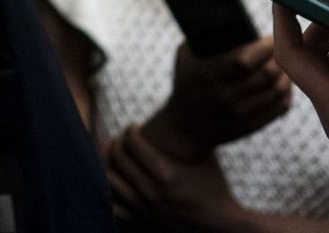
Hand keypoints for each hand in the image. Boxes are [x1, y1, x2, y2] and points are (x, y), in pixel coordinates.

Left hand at [104, 124, 241, 231]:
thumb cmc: (215, 188)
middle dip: (116, 144)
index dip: (130, 131)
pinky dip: (110, 192)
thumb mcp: (206, 158)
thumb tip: (194, 108)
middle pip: (120, 160)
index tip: (133, 127)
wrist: (220, 225)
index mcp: (167, 175)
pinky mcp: (144, 223)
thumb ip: (197, 136)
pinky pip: (115, 207)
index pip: (134, 144)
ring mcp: (146, 210)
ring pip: (112, 182)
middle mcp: (152, 192)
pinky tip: (114, 181)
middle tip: (119, 138)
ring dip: (108, 165)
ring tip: (111, 156)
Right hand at [146, 38, 290, 158]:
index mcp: (207, 75)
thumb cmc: (187, 81)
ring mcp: (239, 114)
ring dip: (287, 73)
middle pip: (265, 74)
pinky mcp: (251, 126)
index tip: (271, 36)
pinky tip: (286, 81)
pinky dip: (288, 91)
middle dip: (279, 57)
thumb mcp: (185, 56)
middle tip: (285, 46)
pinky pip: (280, 107)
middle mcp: (224, 96)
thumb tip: (230, 13)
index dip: (263, 47)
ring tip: (287, 61)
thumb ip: (203, 35)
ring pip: (277, 90)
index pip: (244, 60)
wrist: (185, 126)